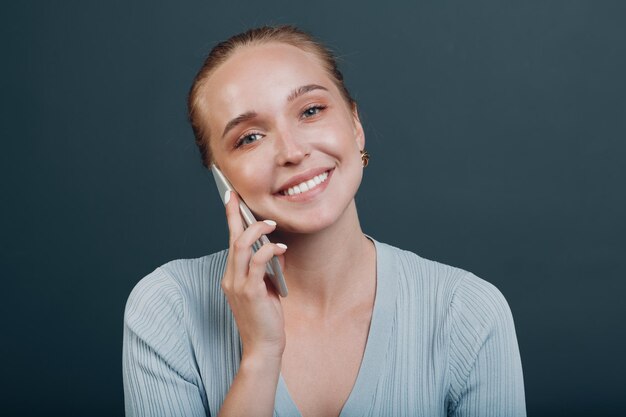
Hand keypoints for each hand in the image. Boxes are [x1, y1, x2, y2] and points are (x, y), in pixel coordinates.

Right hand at [221, 191, 286, 362]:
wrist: (263, 347)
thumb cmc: (265, 318)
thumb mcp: (266, 288)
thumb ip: (265, 268)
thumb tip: (275, 248)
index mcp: (232, 276)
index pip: (230, 242)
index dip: (230, 219)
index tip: (231, 199)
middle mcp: (230, 278)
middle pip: (232, 239)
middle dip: (236, 215)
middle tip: (238, 196)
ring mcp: (237, 285)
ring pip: (241, 247)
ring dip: (256, 231)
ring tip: (270, 223)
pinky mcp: (250, 292)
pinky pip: (257, 263)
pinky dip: (268, 251)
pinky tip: (279, 247)